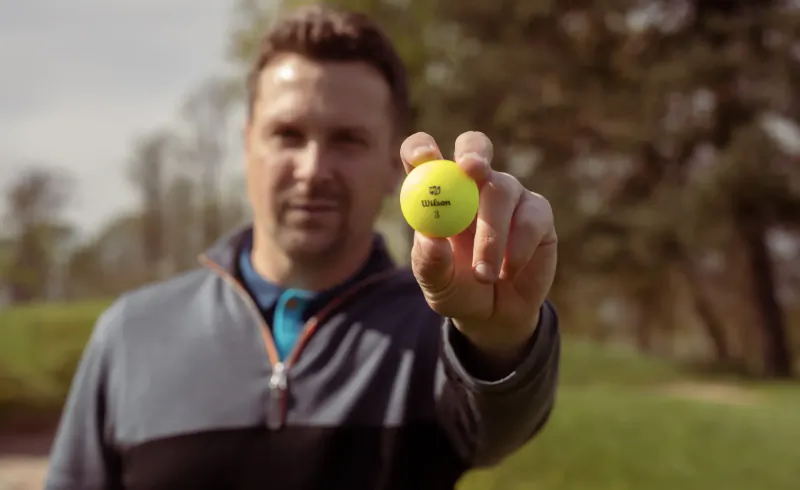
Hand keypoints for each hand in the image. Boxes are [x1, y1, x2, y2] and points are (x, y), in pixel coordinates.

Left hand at [400, 131, 556, 365]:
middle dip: (472, 153)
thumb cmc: (457, 289)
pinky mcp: (537, 212)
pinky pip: (530, 218)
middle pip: (473, 146)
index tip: (425, 158)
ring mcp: (507, 194)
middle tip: (471, 169)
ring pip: (501, 191)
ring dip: (491, 235)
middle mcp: (472, 183)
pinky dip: (517, 249)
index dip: (421, 148)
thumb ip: (431, 262)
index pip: (421, 154)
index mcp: (435, 190)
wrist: (495, 314)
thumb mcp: (437, 283)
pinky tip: (508, 272)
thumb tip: (430, 238)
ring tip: (483, 276)